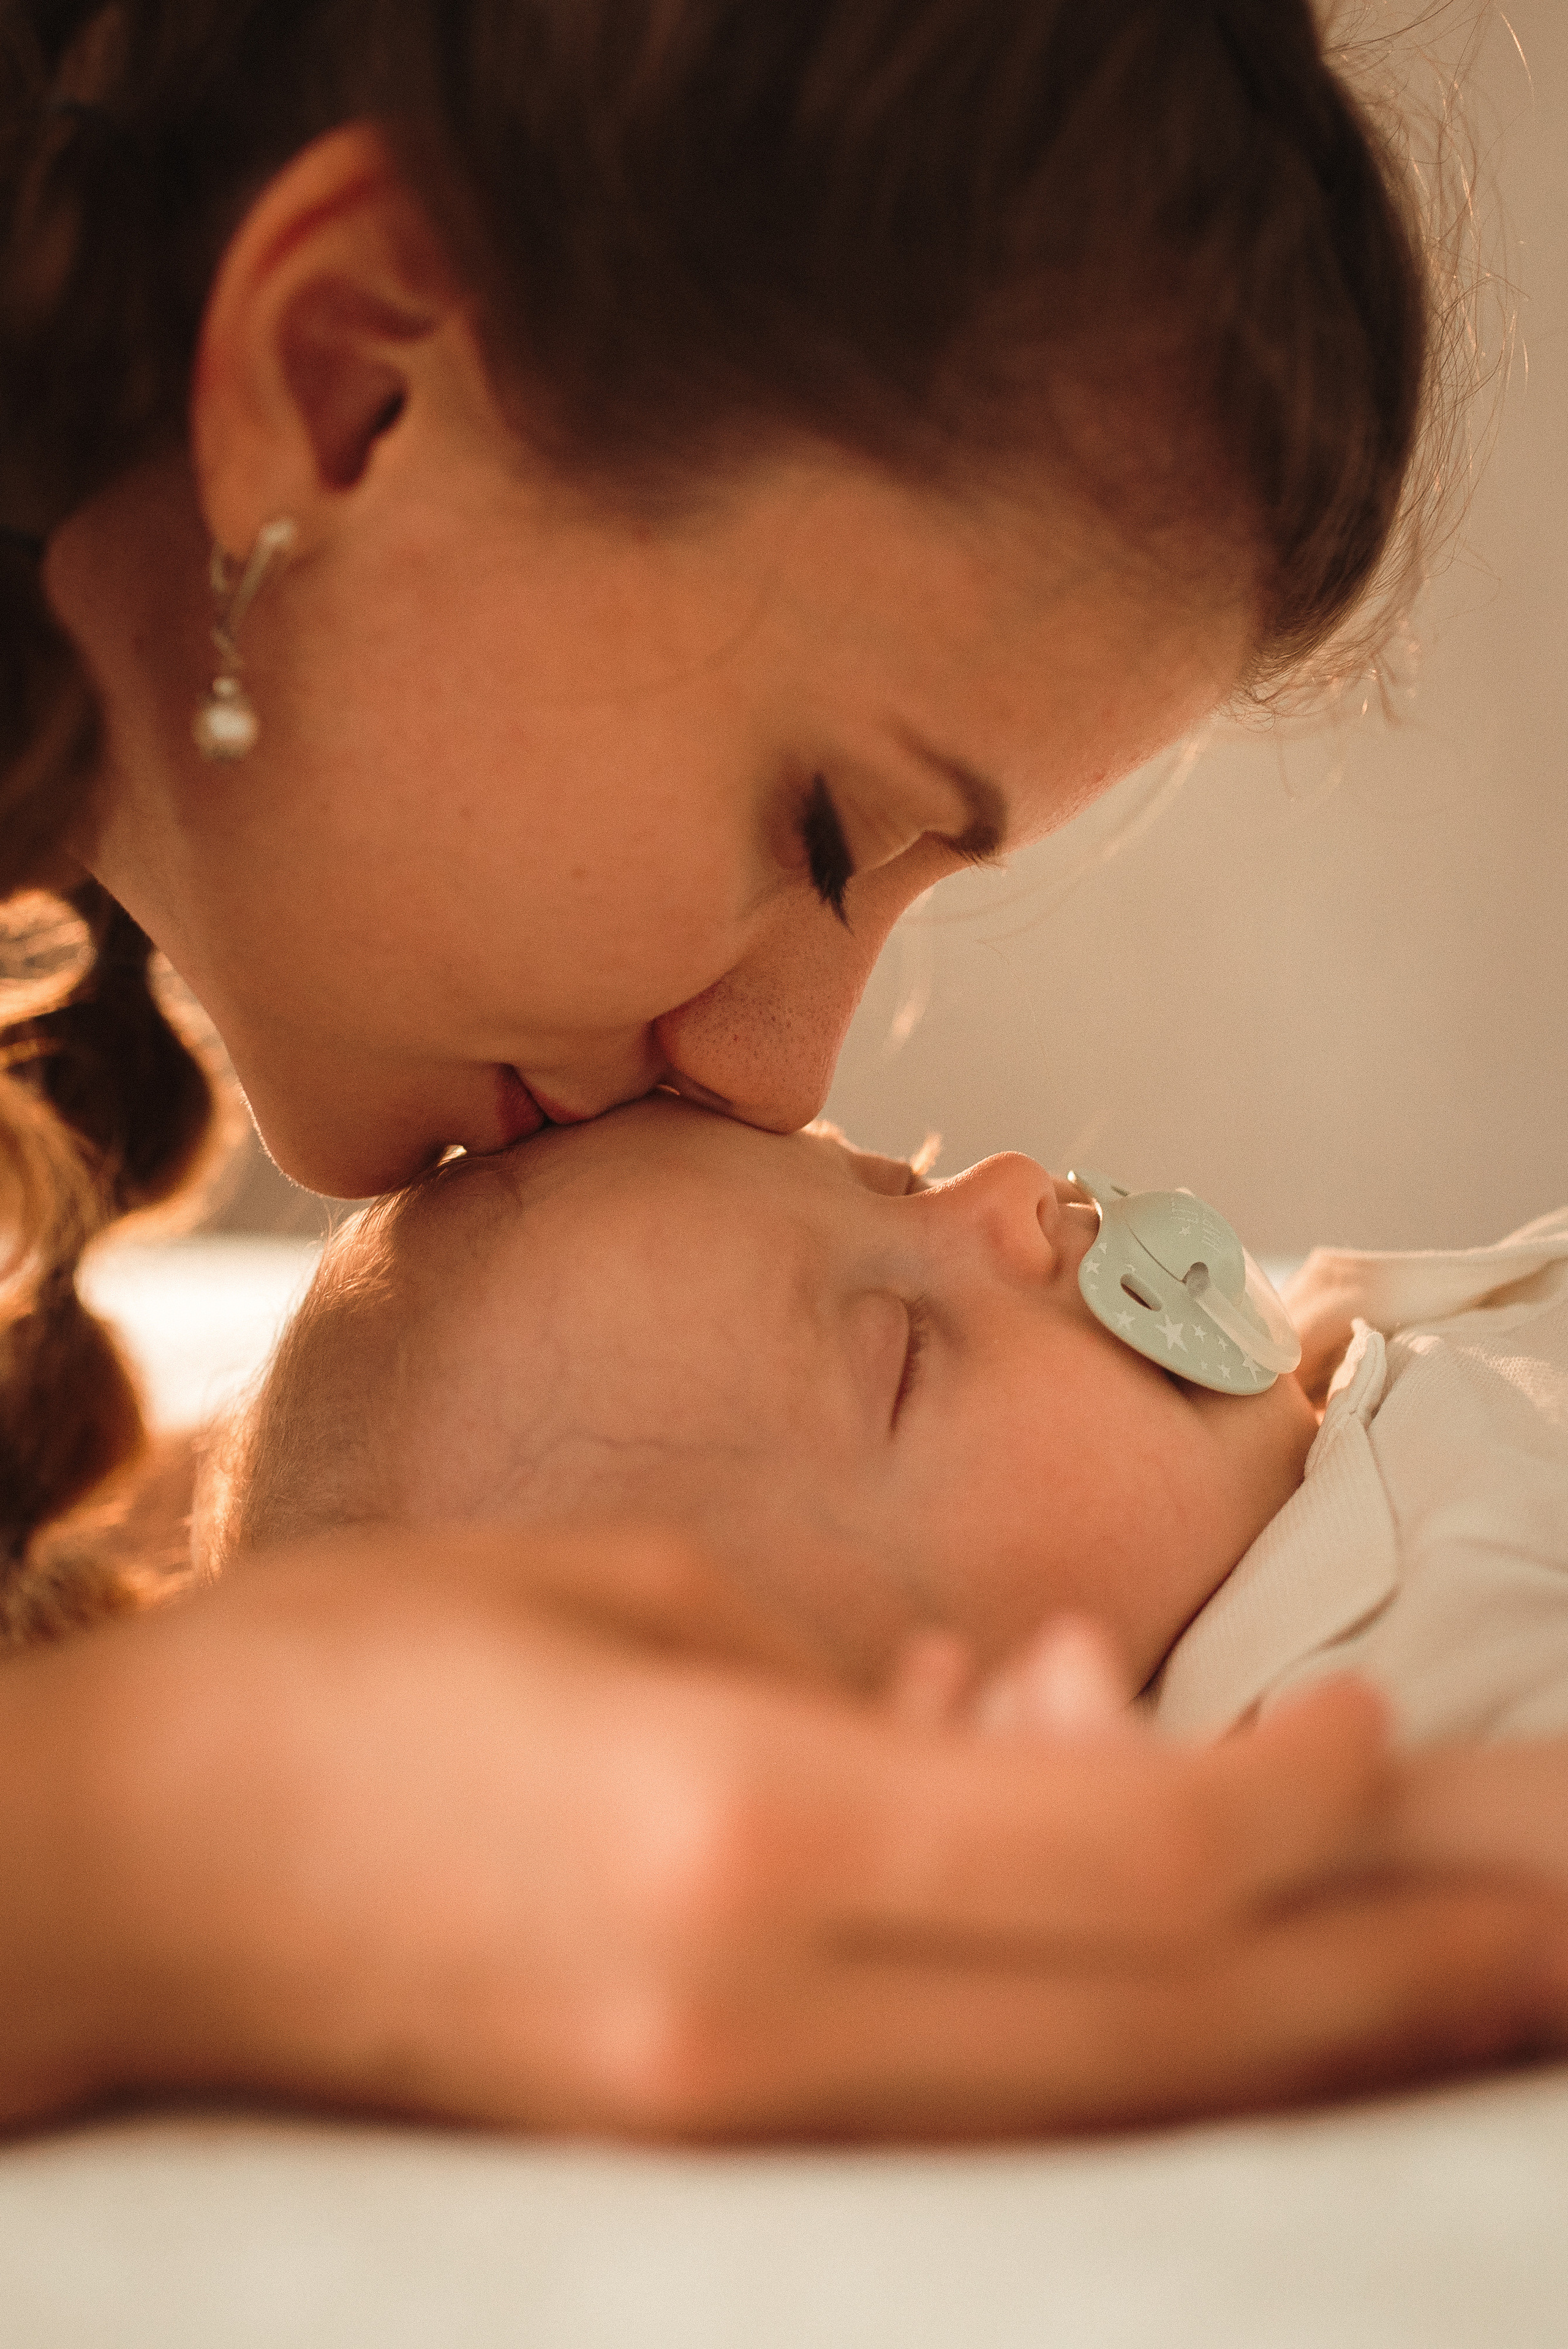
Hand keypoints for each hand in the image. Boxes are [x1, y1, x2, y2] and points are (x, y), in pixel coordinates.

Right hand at [3, 1529, 1562, 2139]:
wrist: (131, 1877)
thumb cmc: (350, 1680)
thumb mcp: (620, 1600)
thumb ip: (859, 1675)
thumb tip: (1056, 1713)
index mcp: (735, 1835)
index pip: (1114, 1853)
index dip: (1286, 1797)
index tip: (1381, 1725)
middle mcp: (757, 2022)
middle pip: (1160, 2029)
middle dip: (1395, 1977)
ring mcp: (726, 2126)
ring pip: (1096, 2114)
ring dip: (1301, 2045)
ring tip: (1474, 1990)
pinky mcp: (689, 2158)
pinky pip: (961, 2119)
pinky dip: (1108, 2051)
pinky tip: (1200, 1971)